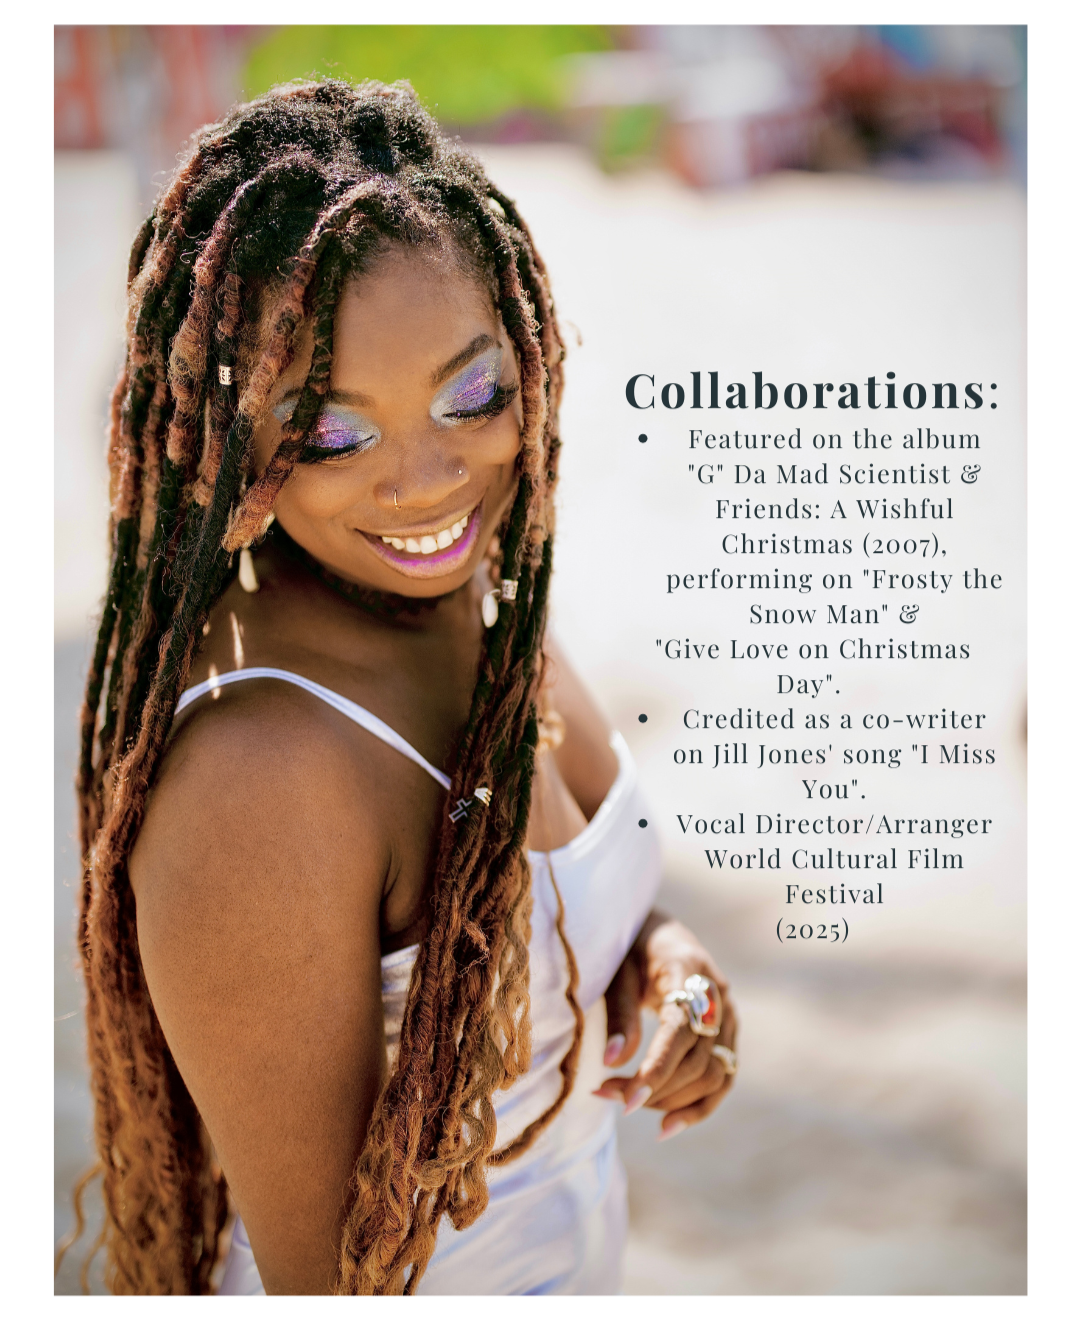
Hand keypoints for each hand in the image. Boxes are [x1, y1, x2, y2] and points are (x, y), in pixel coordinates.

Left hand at [594, 912, 737, 1139]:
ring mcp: (728, 1015)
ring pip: (712, 1075)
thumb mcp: (618, 970)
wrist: (658, 932)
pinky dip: (697, 1108)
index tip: (626, 1099)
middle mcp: (717, 994)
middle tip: (605, 1094)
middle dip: (653, 1087)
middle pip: (697, 1058)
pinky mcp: (727, 1034)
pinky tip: (666, 1126)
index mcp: (688, 968)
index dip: (656, 1068)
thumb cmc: (631, 947)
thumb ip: (619, 1014)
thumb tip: (611, 1064)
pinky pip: (722, 1080)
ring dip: (669, 1100)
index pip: (680, 1029)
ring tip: (624, 1102)